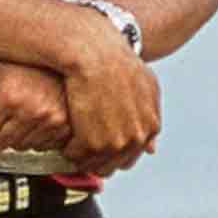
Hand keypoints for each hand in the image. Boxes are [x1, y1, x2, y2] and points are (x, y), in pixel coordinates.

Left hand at [0, 59, 71, 153]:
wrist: (68, 52)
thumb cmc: (31, 58)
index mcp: (10, 95)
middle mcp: (31, 110)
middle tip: (6, 111)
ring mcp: (51, 120)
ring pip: (20, 147)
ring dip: (18, 135)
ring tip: (24, 111)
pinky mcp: (65, 127)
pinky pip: (43, 146)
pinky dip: (38, 136)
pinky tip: (38, 117)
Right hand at [60, 12, 161, 176]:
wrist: (96, 52)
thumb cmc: (116, 62)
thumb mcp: (145, 86)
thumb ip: (149, 116)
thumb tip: (152, 148)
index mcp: (150, 125)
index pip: (131, 155)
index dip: (111, 150)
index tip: (98, 142)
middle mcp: (137, 137)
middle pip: (113, 164)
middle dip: (97, 156)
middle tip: (82, 142)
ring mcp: (116, 142)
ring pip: (94, 164)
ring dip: (81, 155)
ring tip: (72, 138)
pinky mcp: (93, 143)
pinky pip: (76, 157)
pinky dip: (68, 148)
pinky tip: (65, 134)